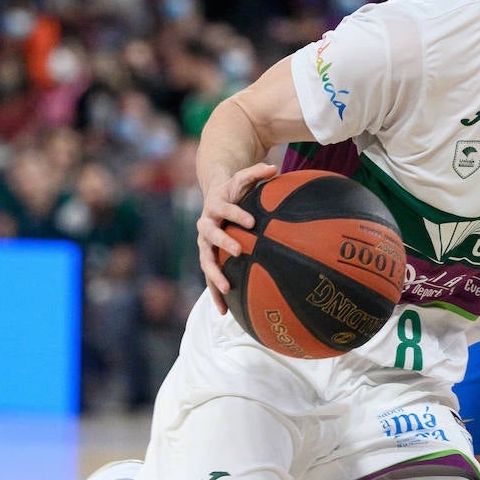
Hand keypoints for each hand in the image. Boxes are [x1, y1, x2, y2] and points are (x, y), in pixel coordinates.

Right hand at [197, 161, 277, 311]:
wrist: (214, 196)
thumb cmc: (234, 189)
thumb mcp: (243, 177)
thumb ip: (257, 172)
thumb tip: (274, 167)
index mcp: (215, 206)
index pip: (225, 209)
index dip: (236, 214)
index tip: (251, 222)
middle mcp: (205, 226)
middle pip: (210, 236)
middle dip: (223, 244)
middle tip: (238, 252)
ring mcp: (204, 244)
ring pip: (206, 261)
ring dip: (214, 276)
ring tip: (226, 290)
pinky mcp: (208, 258)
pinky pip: (210, 277)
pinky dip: (215, 294)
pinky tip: (225, 312)